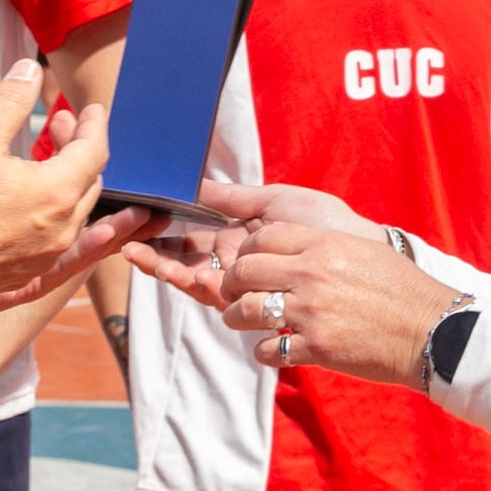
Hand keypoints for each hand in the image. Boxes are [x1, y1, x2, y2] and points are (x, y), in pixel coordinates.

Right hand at [0, 62, 136, 309]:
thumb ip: (10, 101)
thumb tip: (30, 70)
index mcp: (58, 193)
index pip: (93, 151)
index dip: (93, 125)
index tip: (89, 110)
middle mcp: (61, 230)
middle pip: (88, 182)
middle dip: (78, 149)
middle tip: (58, 125)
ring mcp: (45, 257)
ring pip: (74, 214)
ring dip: (69, 183)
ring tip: (46, 161)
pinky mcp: (24, 276)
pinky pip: (58, 244)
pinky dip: (60, 218)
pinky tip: (41, 205)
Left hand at [132, 222, 460, 388]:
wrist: (432, 332)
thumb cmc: (402, 291)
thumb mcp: (363, 252)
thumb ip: (323, 248)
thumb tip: (290, 248)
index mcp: (324, 244)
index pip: (263, 237)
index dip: (246, 249)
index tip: (246, 260)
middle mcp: (312, 274)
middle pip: (245, 271)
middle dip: (230, 282)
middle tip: (231, 291)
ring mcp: (312, 312)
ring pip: (246, 310)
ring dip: (236, 317)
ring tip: (239, 320)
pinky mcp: (316, 347)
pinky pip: (268, 349)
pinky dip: (264, 351)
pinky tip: (272, 349)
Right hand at [141, 182, 378, 278]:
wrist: (363, 251)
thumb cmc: (326, 222)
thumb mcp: (278, 202)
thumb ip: (234, 197)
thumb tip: (195, 184)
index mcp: (238, 239)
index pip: (191, 237)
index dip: (164, 232)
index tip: (139, 220)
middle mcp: (237, 266)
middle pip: (186, 263)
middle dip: (156, 256)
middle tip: (127, 247)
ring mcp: (247, 289)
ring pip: (197, 284)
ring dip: (170, 272)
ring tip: (149, 259)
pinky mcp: (259, 307)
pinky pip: (223, 301)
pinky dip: (202, 288)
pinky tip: (189, 273)